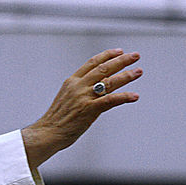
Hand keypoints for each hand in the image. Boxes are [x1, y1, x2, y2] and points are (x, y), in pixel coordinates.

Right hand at [21, 48, 141, 168]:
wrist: (47, 133)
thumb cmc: (56, 120)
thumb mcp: (66, 98)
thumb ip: (80, 91)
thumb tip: (96, 89)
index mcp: (72, 82)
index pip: (92, 63)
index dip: (107, 55)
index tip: (119, 51)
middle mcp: (78, 86)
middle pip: (104, 68)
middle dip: (122, 61)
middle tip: (135, 56)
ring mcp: (84, 97)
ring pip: (110, 81)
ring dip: (126, 75)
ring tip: (138, 72)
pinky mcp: (90, 109)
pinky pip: (111, 100)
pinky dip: (124, 97)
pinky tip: (134, 95)